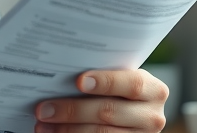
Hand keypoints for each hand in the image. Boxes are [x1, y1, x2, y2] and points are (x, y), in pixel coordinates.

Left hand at [34, 69, 168, 132]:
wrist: (132, 113)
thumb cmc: (120, 89)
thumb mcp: (122, 78)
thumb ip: (104, 74)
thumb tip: (61, 69)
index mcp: (154, 90)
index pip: (132, 84)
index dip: (106, 82)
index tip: (79, 81)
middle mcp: (152, 117)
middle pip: (109, 112)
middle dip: (72, 110)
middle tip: (44, 108)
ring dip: (66, 129)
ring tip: (42, 123)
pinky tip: (53, 132)